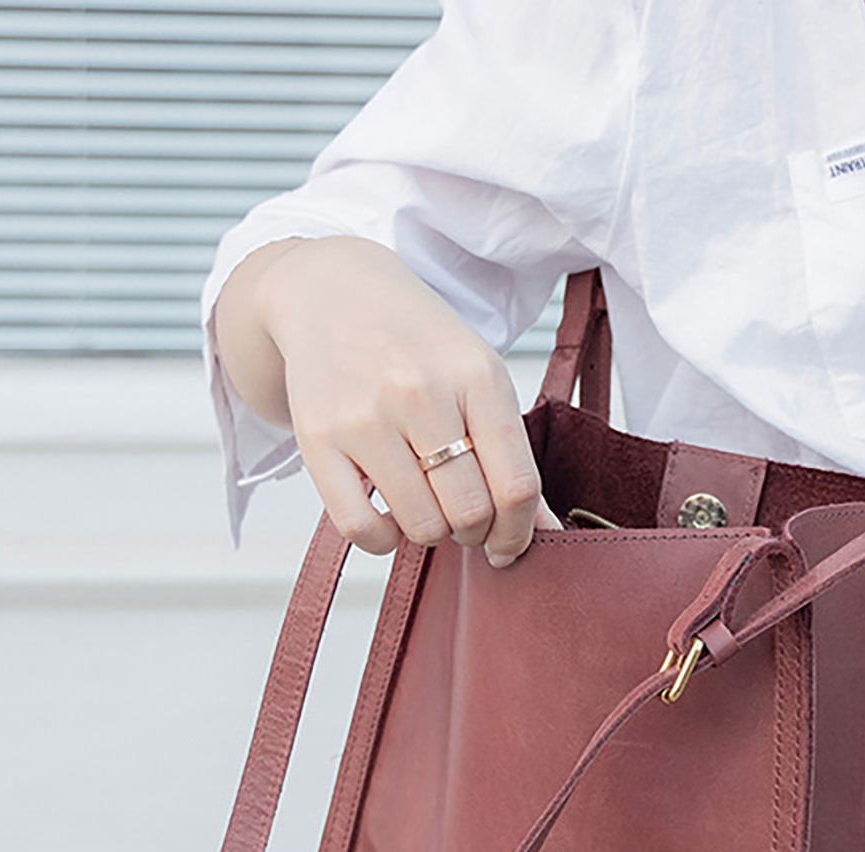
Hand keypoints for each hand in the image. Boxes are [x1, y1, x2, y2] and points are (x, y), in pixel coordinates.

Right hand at [222, 235, 556, 562]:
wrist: (331, 292)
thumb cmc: (417, 342)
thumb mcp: (478, 377)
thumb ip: (511, 454)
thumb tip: (546, 533)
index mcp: (475, 376)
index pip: (516, 485)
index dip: (520, 533)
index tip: (510, 545)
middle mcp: (420, 393)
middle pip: (471, 512)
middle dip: (476, 533)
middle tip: (465, 518)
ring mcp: (365, 417)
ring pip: (422, 526)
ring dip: (433, 533)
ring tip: (428, 505)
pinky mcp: (318, 439)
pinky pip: (359, 528)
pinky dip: (383, 541)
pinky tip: (389, 519)